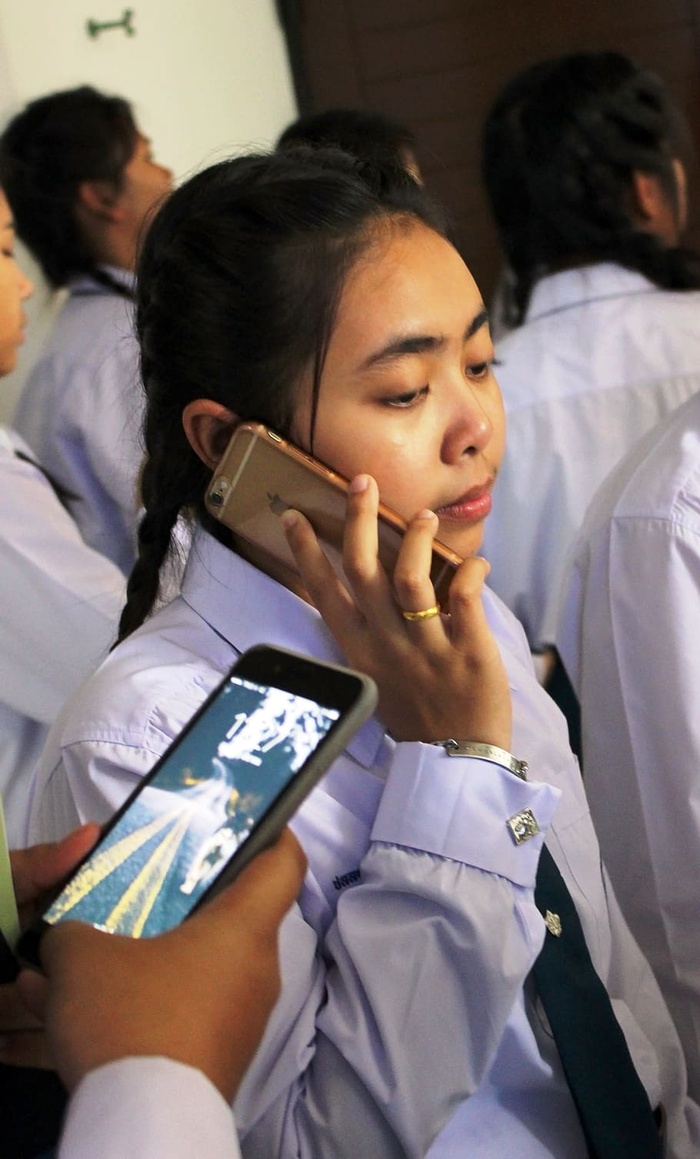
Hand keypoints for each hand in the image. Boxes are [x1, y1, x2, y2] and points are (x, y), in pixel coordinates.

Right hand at [18, 829, 305, 1100]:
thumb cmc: (132, 1015)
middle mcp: (257, 971)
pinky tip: (101, 1011)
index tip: (252, 821)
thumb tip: (70, 941)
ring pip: (206, 970)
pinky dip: (154, 1004)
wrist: (144, 1123)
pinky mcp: (221, 1059)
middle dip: (191, 904)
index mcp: (243, 929)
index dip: (274, 834)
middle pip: (236, 919)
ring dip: (160, 960)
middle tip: (147, 891)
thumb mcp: (82, 958)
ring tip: (101, 958)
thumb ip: (75, 934)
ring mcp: (244, 1020)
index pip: (285, 865)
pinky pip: (192, 1013)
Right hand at [283, 474, 510, 746]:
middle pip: (363, 571)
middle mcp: (387, 645)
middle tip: (361, 482)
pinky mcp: (468, 652)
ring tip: (425, 516)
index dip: (307, 552)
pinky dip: (473, 572)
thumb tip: (372, 588)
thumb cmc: (417, 717)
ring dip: (416, 539)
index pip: (324, 593)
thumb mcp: (376, 679)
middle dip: (358, 520)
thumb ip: (371, 635)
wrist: (457, 761)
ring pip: (411, 579)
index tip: (294, 515)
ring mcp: (427, 648)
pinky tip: (479, 562)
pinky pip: (466, 598)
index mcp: (360, 651)